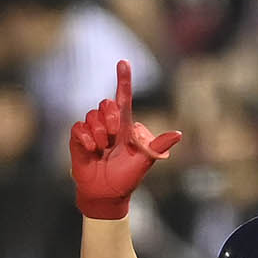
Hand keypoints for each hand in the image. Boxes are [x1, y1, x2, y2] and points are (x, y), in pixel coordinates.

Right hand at [70, 60, 181, 219]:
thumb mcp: (144, 162)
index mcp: (125, 127)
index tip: (124, 63)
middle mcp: (108, 125)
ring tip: (103, 150)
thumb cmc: (126, 178)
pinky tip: (92, 150)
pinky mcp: (78, 140)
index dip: (124, 80)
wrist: (107, 195)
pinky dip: (86, 138)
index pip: (124, 98)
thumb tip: (178, 134)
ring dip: (99, 134)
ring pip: (92, 115)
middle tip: (113, 136)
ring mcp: (92, 131)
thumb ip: (158, 146)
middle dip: (110, 117)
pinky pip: (79, 127)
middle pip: (106, 103)